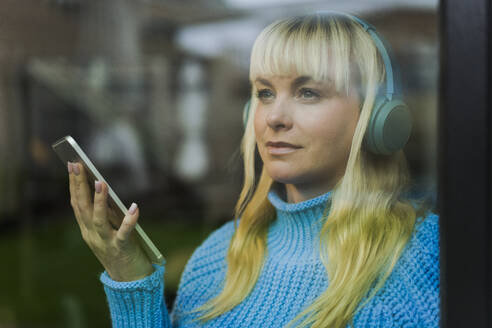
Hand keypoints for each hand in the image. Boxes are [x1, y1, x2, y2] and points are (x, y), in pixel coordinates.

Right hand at [67, 161, 153, 280]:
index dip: (74, 185)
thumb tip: (104, 188)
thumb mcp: (108, 231)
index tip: (72, 165)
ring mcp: (106, 243)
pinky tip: (135, 208)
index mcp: (87, 231)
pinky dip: (130, 221)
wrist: (129, 281)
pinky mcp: (122, 249)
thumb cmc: (120, 250)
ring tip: (101, 182)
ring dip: (99, 200)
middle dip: (79, 185)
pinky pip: (125, 234)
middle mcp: (92, 236)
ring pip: (99, 220)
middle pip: (83, 208)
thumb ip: (105, 214)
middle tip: (77, 165)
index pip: (77, 204)